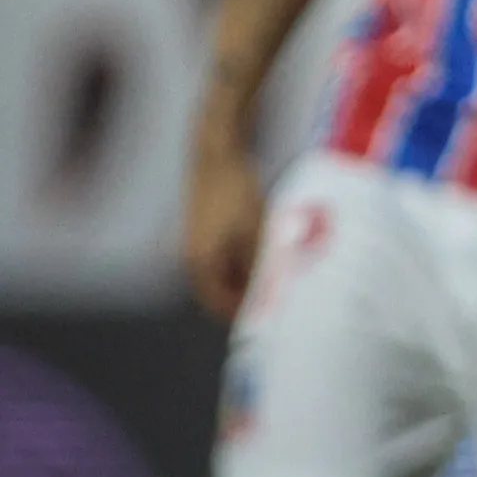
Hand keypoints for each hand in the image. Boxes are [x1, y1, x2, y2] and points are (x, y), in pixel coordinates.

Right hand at [184, 117, 265, 320]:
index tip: (270, 321)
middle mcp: (195, 257)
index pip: (218, 303)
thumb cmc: (236, 194)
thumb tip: (270, 293)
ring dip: (250, 278)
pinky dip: (248, 260)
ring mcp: (200, 243)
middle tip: (280, 301)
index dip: (243, 314)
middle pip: (223, 289)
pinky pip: (229, 255)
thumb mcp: (254, 232)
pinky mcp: (209, 229)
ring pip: (228, 272)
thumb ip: (259, 266)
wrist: (218, 155)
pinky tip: (272, 255)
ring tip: (281, 280)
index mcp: (201, 263)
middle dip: (249, 296)